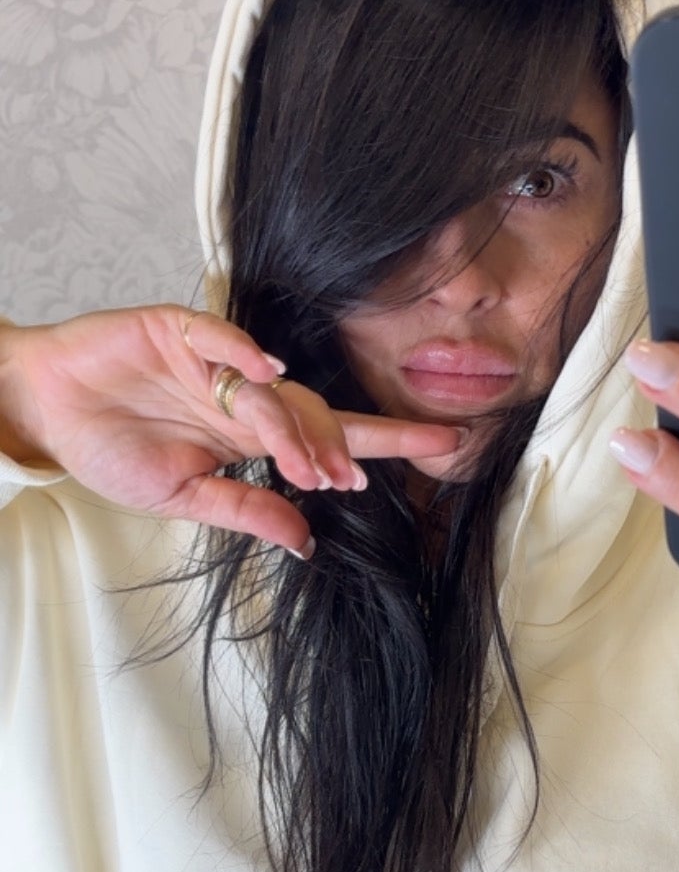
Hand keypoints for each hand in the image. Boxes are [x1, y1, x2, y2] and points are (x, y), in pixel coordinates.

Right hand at [0, 305, 465, 556]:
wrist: (44, 412)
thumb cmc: (107, 450)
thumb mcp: (182, 497)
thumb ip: (245, 511)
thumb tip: (306, 540)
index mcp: (246, 437)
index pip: (327, 438)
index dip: (381, 443)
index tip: (440, 448)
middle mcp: (240, 397)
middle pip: (312, 412)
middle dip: (339, 445)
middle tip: (348, 482)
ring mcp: (213, 362)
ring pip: (272, 389)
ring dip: (294, 427)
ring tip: (308, 467)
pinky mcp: (176, 331)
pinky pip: (220, 339)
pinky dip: (245, 353)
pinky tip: (267, 373)